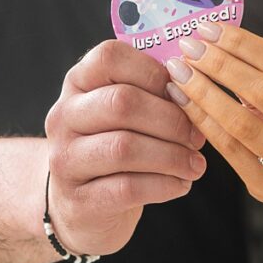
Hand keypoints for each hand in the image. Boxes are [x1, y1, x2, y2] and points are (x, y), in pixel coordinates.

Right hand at [44, 41, 206, 255]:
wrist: (82, 204)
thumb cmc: (119, 145)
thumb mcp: (129, 112)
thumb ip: (154, 93)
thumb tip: (196, 89)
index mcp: (79, 83)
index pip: (109, 57)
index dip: (155, 72)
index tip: (185, 94)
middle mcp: (64, 116)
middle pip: (122, 103)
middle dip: (172, 119)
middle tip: (198, 136)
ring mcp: (65, 159)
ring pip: (125, 147)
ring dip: (173, 156)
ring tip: (196, 164)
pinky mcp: (79, 199)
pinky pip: (128, 187)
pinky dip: (165, 185)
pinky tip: (182, 183)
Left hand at [164, 23, 262, 204]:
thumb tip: (212, 36)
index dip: (242, 43)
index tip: (209, 27)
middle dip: (220, 64)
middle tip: (189, 46)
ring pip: (242, 123)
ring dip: (204, 92)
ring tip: (179, 71)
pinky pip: (226, 147)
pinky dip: (200, 118)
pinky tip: (182, 98)